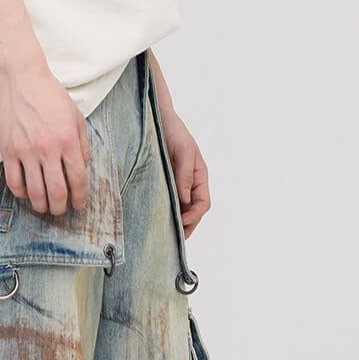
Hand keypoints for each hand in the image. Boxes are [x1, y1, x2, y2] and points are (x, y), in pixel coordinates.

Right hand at [0, 66, 90, 215]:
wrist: (21, 78)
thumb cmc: (50, 94)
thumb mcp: (75, 115)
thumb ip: (82, 142)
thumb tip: (84, 166)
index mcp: (68, 140)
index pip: (78, 179)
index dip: (80, 197)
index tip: (79, 204)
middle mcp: (48, 149)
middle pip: (56, 191)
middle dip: (60, 207)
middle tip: (60, 210)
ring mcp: (26, 151)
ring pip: (35, 191)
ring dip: (41, 205)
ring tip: (44, 207)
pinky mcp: (8, 150)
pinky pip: (13, 181)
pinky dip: (21, 193)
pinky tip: (26, 193)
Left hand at [159, 106, 210, 236]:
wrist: (157, 119)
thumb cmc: (174, 131)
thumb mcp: (183, 151)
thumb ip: (185, 174)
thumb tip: (185, 200)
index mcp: (199, 177)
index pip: (203, 203)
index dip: (194, 216)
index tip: (181, 222)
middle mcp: (190, 183)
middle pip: (193, 212)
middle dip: (186, 226)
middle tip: (173, 239)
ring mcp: (176, 184)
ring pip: (180, 209)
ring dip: (176, 222)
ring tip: (164, 234)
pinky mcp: (163, 182)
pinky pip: (167, 201)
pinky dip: (164, 212)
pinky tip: (156, 219)